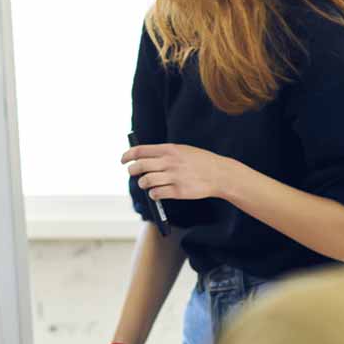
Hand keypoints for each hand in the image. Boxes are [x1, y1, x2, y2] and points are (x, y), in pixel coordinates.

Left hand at [123, 143, 241, 203]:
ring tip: (146, 184)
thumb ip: (165, 153)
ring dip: (143, 184)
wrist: (219, 174)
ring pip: (146, 181)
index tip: (123, 160)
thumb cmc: (200, 161)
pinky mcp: (178, 191)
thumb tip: (144, 157)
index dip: (127, 156)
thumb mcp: (183, 150)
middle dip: (132, 171)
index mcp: (169, 149)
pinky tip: (156, 192)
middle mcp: (170, 162)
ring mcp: (174, 177)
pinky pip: (156, 193)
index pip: (140, 151)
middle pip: (139, 166)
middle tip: (133, 173)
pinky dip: (153, 194)